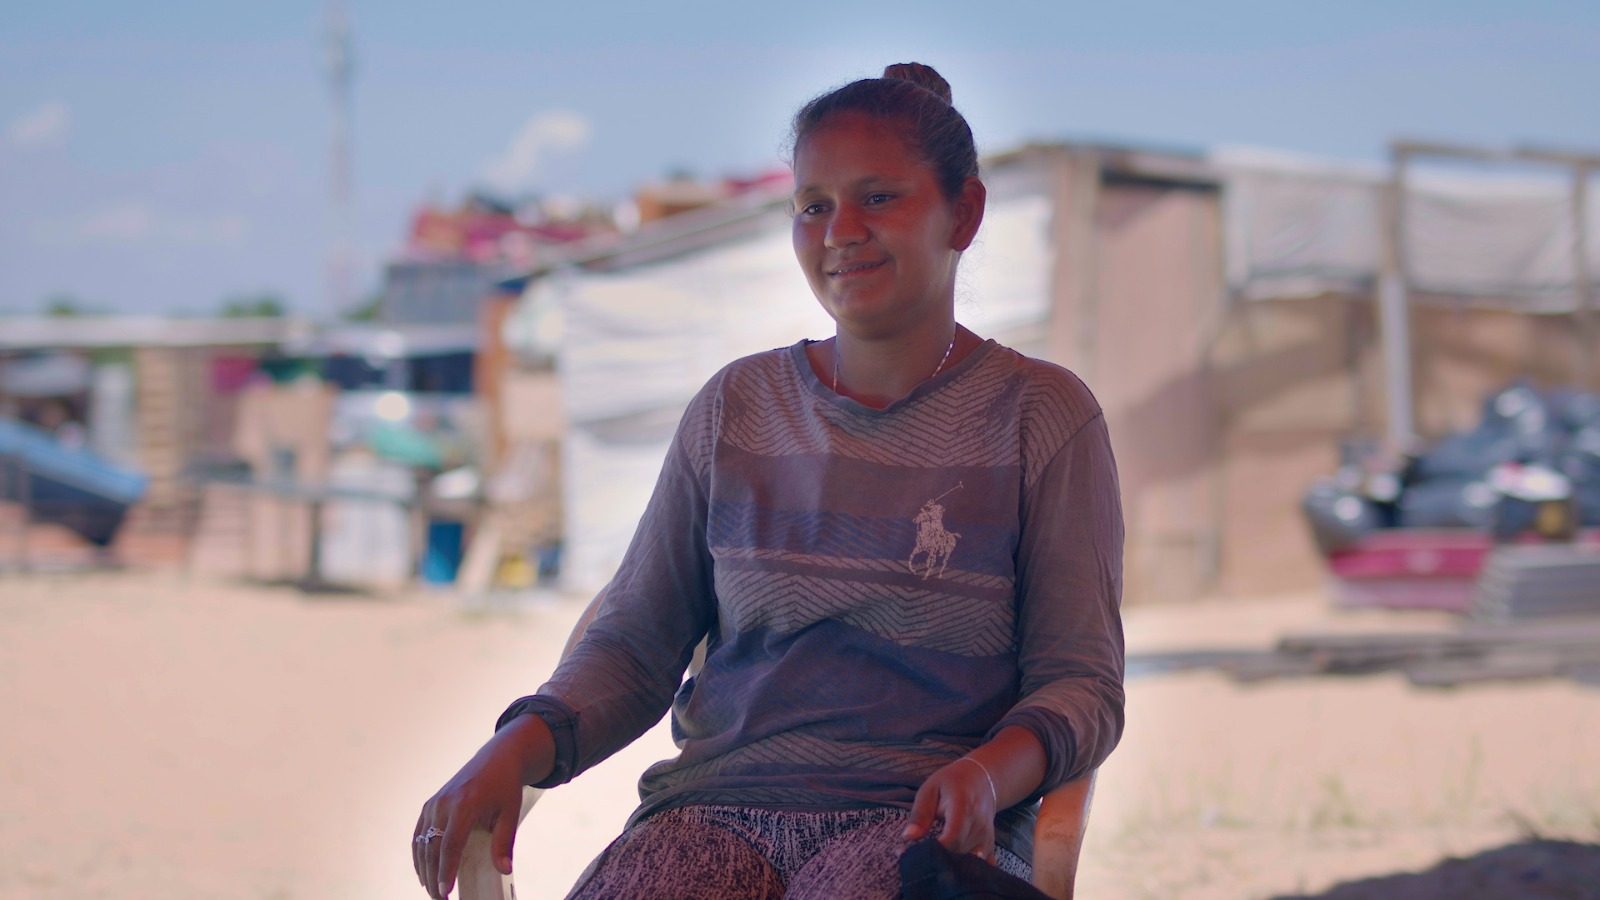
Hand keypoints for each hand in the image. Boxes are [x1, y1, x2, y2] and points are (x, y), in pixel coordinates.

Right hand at [413, 715, 553, 898]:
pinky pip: (418, 833)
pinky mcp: (430, 804)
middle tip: (439, 898)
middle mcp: (444, 803)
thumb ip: (505, 841)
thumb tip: (504, 870)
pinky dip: (418, 853)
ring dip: (423, 868)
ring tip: (432, 890)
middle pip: (432, 847)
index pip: (450, 844)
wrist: (497, 758)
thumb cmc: (506, 785)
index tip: (445, 892)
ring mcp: (434, 802)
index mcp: (465, 804)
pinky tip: (423, 871)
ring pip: (421, 842)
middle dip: (433, 876)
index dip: (446, 870)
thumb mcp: (511, 811)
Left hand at [902, 756, 998, 862]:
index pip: (952, 836)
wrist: (982, 780)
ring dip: (950, 865)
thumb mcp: (930, 790)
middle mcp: (979, 824)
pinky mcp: (990, 845)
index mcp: (963, 807)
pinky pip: (981, 865)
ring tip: (933, 860)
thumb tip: (907, 837)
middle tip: (917, 859)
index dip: (936, 849)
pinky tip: (952, 866)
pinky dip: (967, 870)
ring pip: (968, 861)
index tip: (915, 854)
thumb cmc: (951, 783)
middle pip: (959, 852)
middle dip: (938, 859)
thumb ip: (920, 814)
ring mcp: (987, 836)